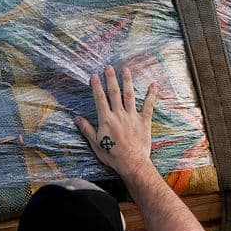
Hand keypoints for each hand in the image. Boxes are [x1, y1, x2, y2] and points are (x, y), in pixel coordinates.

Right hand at [75, 65, 158, 179]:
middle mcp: (119, 114)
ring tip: (125, 70)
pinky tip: (154, 84)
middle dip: (110, 79)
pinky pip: (148, 105)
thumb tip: (77, 118)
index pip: (99, 98)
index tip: (94, 75)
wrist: (131, 163)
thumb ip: (87, 129)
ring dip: (127, 81)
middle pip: (114, 93)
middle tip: (108, 67)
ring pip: (129, 95)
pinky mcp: (144, 121)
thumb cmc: (112, 156)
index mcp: (106, 119)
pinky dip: (151, 94)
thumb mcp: (95, 144)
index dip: (96, 86)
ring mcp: (132, 116)